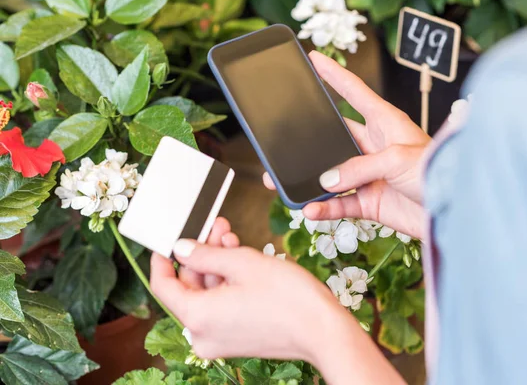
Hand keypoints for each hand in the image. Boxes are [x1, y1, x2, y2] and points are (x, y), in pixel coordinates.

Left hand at [151, 218, 404, 383]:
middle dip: (202, 254)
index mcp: (197, 317)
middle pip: (189, 287)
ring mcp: (219, 339)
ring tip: (232, 238)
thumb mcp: (243, 263)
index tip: (166, 241)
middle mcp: (202, 334)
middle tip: (215, 227)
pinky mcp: (235, 339)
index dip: (162, 259)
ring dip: (218, 265)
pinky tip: (240, 259)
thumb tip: (181, 249)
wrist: (324, 331)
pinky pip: (221, 306)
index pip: (163, 285)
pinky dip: (227, 283)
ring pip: (208, 294)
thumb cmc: (289, 299)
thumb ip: (205, 253)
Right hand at [264, 51, 429, 238]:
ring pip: (331, 175)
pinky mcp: (370, 201)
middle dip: (310, 140)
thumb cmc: (438, 173)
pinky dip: (323, 207)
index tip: (315, 60)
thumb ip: (357, 167)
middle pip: (335, 137)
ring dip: (311, 180)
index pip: (354, 92)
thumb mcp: (397, 158)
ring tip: (284, 183)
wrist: (452, 212)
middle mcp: (375, 146)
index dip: (334, 75)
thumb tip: (327, 179)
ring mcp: (370, 175)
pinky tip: (310, 209)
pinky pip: (339, 204)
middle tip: (285, 140)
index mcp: (386, 122)